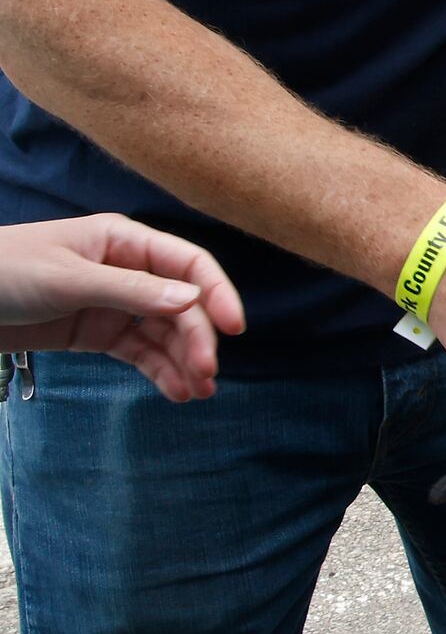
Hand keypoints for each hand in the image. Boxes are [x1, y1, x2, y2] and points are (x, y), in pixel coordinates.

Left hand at [0, 215, 244, 400]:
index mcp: (122, 241)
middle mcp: (126, 270)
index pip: (188, 264)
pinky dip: (161, 372)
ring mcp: (115, 303)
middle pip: (182, 306)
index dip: (216, 293)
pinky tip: (176, 391)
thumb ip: (131, 291)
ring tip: (197, 391)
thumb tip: (191, 301)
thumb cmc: (3, 271)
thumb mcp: (68, 279)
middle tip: (207, 374)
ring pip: (165, 333)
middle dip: (197, 340)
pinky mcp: (99, 332)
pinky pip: (141, 352)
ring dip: (185, 361)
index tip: (235, 328)